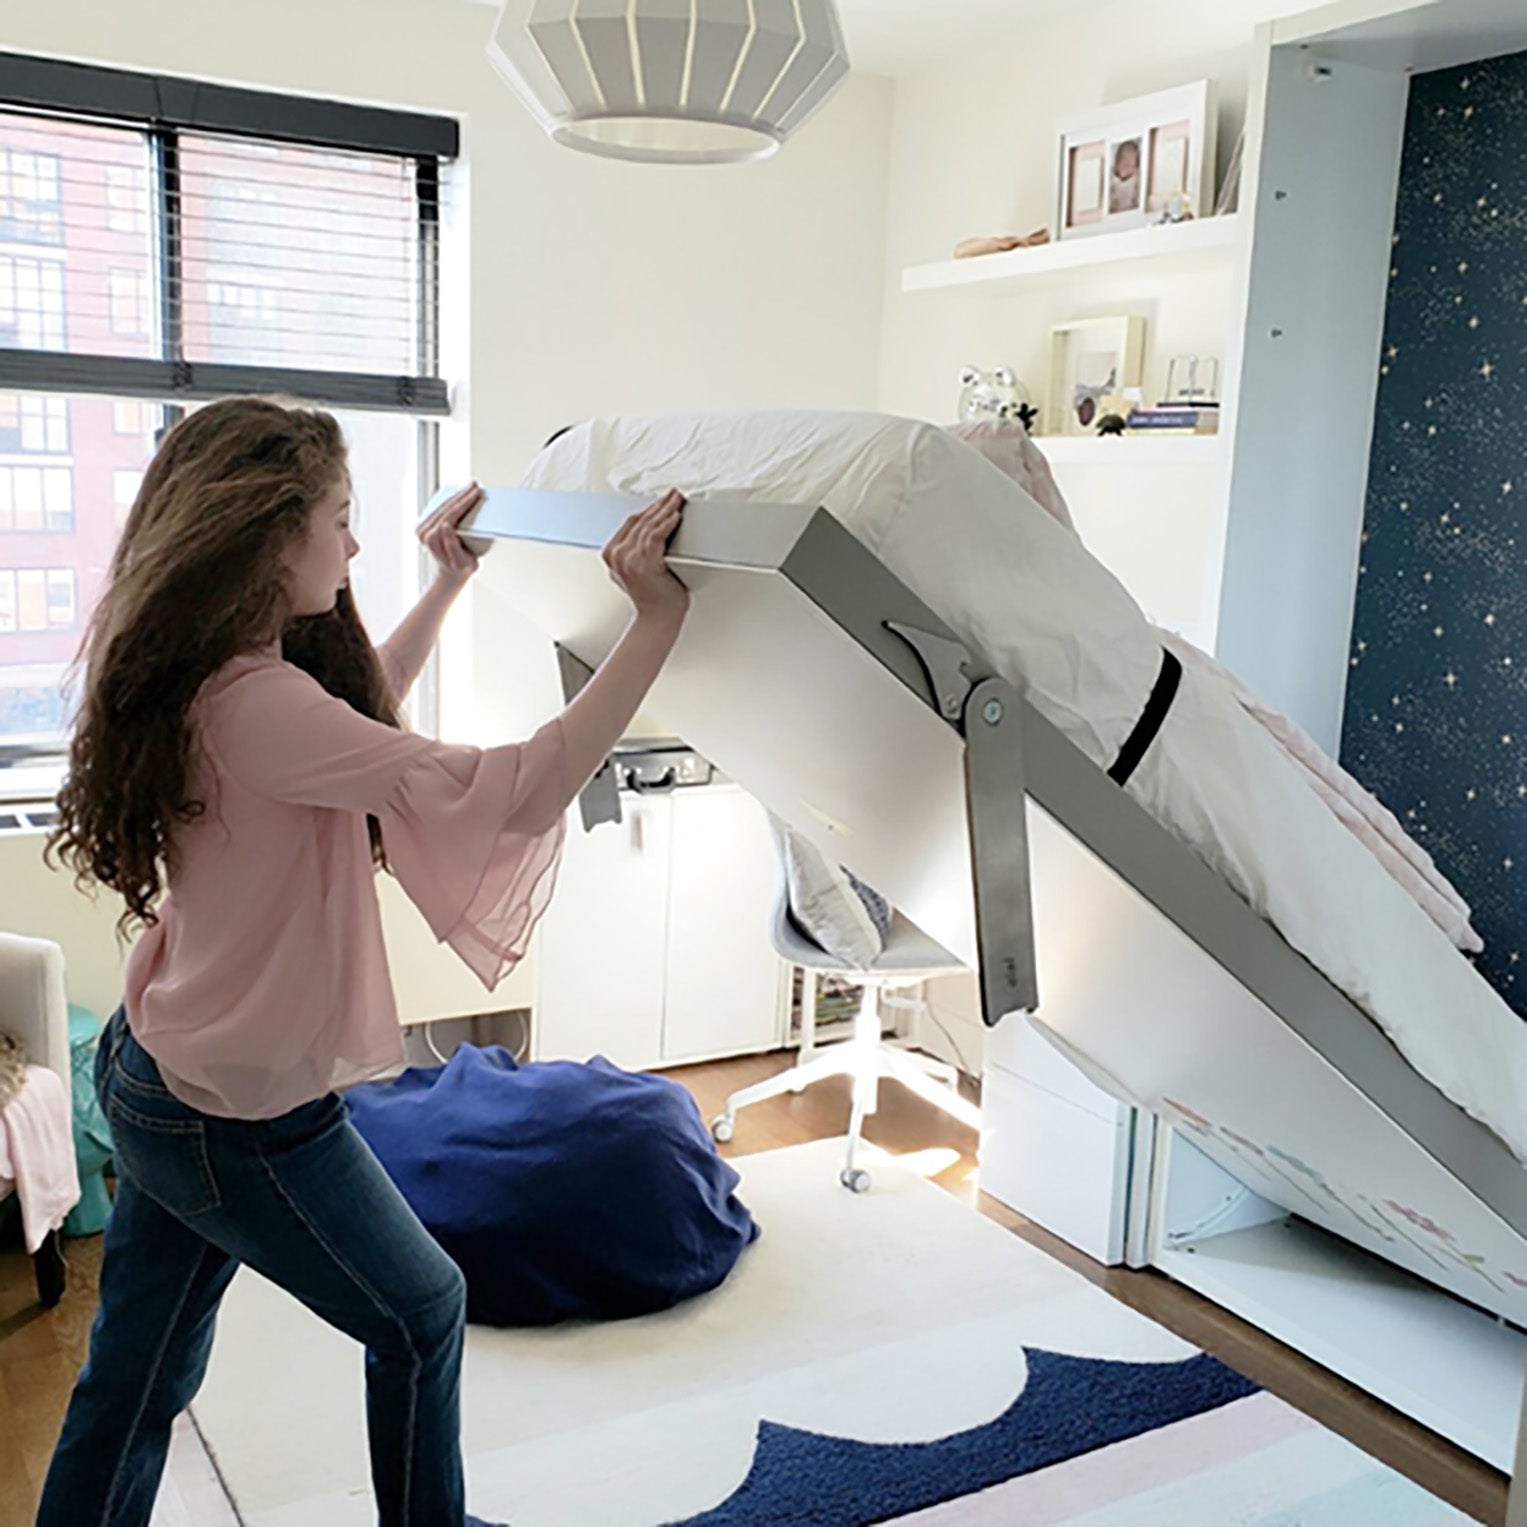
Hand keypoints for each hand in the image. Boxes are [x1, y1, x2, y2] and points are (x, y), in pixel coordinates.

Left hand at [418, 482, 485, 584]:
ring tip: (469, 487)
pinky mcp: (425, 524)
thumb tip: (445, 526)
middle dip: (462, 495)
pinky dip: (452, 500)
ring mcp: (423, 527)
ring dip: (457, 495)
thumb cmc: (460, 568)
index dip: (464, 502)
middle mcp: (424, 532)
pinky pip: (439, 507)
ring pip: (442, 505)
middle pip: (446, 507)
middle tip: (474, 485)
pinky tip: (461, 494)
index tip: (476, 492)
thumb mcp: (462, 562)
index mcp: (432, 540)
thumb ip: (452, 546)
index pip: (451, 515)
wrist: (451, 573)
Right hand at [602, 489, 688, 626]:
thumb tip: (647, 530)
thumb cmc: (652, 597)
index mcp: (611, 553)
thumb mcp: (633, 570)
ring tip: (678, 500)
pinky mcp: (645, 563)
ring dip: (666, 509)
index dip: (649, 507)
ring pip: (649, 525)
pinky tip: (676, 516)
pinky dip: (667, 524)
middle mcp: (617, 555)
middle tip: (674, 494)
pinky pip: (656, 536)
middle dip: (660, 504)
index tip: (663, 499)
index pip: (631, 522)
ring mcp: (629, 559)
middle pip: (641, 520)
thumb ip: (633, 552)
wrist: (657, 618)